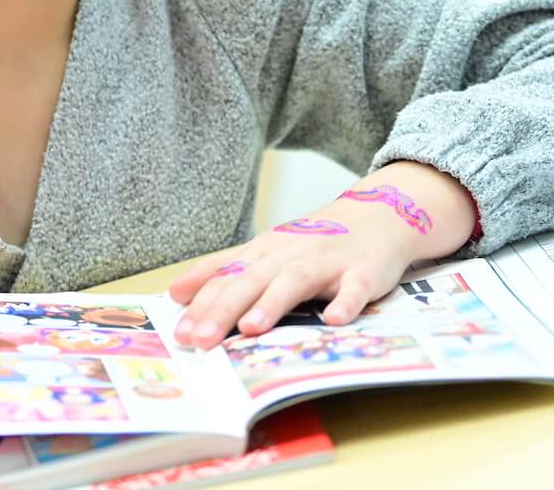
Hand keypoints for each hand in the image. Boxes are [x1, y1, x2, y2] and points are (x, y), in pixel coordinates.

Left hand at [167, 163, 474, 349]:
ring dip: (273, 304)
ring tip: (250, 328)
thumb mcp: (265, 251)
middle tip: (199, 339)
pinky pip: (355, 288)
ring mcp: (327, 261)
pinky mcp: (363, 271)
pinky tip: (335, 320)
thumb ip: (224, 271)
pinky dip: (345, 302)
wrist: (377, 215)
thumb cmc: (314, 242)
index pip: (226, 277)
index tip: (177, 332)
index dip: (200, 302)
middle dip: (222, 309)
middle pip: (251, 280)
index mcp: (263, 251)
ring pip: (295, 281)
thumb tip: (176, 293)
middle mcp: (289, 254)